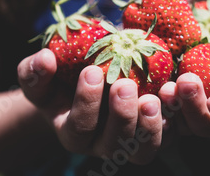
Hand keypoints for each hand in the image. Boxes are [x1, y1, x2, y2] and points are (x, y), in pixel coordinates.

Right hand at [17, 49, 162, 163]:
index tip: (91, 71)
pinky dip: (174, 121)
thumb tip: (44, 59)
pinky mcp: (155, 134)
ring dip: (150, 126)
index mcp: (75, 134)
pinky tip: (173, 95)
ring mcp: (131, 143)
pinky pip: (169, 137)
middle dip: (120, 116)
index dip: (85, 103)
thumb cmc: (61, 81)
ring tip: (154, 97)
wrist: (88, 85)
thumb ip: (35, 72)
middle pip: (114, 146)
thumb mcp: (42, 76)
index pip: (79, 128)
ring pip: (143, 151)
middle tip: (125, 84)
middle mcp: (103, 145)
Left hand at [159, 37, 209, 136]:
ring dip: (171, 106)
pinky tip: (146, 86)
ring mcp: (188, 117)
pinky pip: (159, 112)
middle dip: (194, 106)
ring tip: (165, 85)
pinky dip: (154, 102)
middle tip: (187, 81)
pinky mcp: (169, 108)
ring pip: (178, 122)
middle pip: (203, 125)